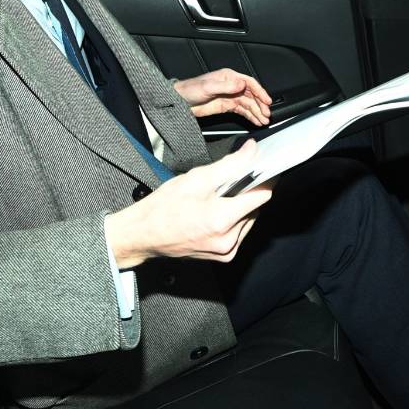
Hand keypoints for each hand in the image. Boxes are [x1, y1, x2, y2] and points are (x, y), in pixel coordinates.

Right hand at [104, 140, 273, 267]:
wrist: (143, 234)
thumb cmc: (163, 208)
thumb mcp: (196, 179)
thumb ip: (229, 165)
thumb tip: (251, 152)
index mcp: (222, 220)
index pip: (262, 196)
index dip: (265, 179)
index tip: (263, 169)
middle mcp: (228, 240)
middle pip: (255, 208)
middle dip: (247, 193)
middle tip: (228, 183)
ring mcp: (226, 251)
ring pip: (248, 220)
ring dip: (240, 207)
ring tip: (217, 200)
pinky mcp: (223, 256)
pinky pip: (239, 233)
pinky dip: (233, 221)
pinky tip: (215, 214)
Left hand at [174, 68, 272, 125]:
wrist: (179, 101)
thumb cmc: (190, 90)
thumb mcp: (208, 87)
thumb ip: (225, 86)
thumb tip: (241, 84)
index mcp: (228, 77)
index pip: (249, 83)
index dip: (260, 91)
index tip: (267, 101)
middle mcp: (231, 86)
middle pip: (251, 95)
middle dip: (260, 105)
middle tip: (267, 114)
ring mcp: (229, 96)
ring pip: (248, 104)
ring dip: (256, 112)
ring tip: (263, 121)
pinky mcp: (226, 106)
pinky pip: (241, 111)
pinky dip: (249, 116)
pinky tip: (255, 121)